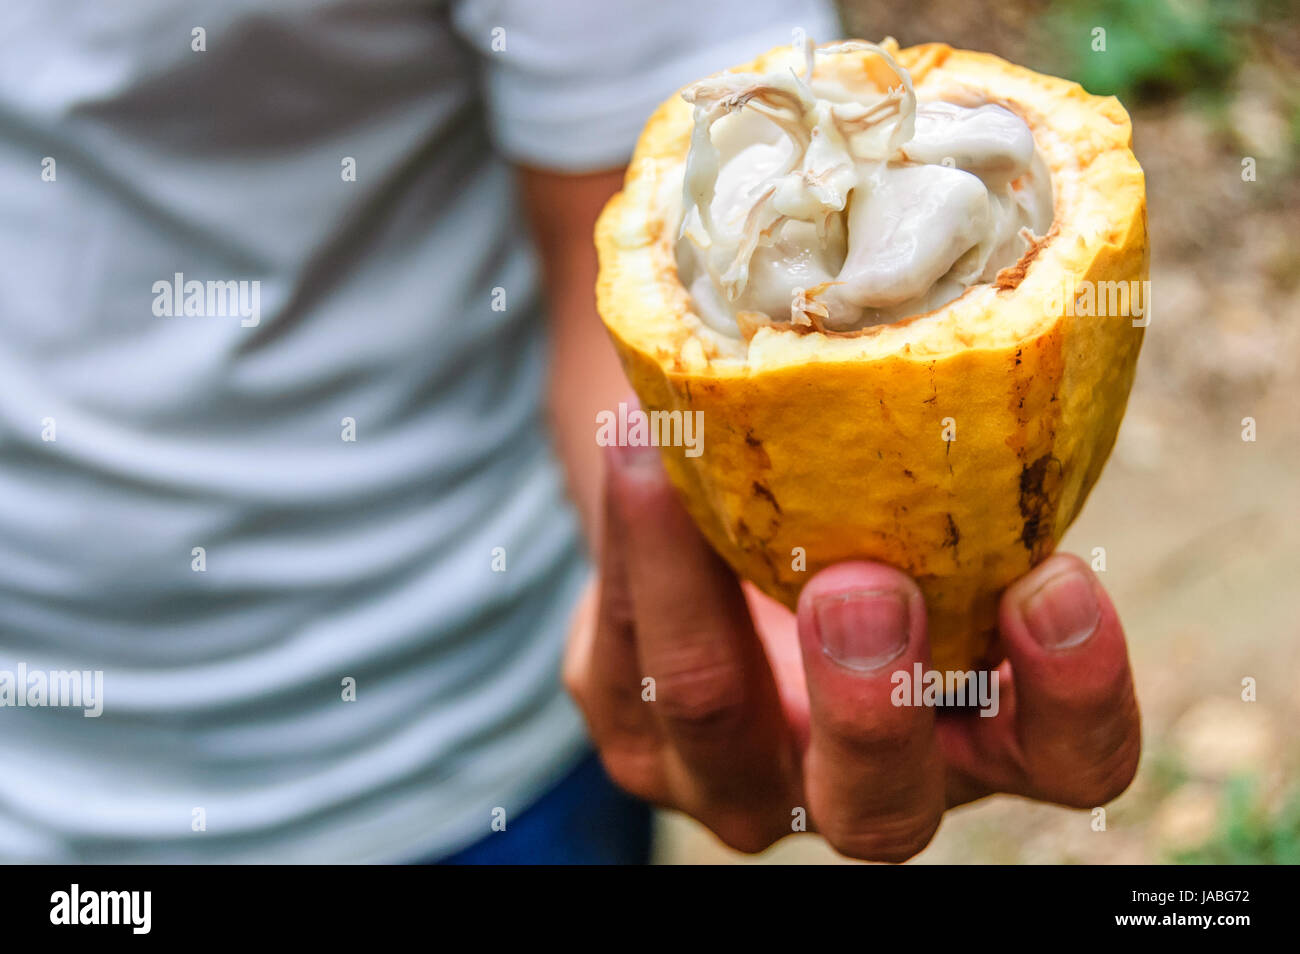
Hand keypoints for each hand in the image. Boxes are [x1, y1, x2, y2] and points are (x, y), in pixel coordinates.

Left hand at [563, 442, 1141, 860]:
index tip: (1058, 577)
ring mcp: (736, 780)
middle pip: (882, 812)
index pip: (1070, 762)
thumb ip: (960, 457)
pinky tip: (632, 445)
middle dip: (870, 703)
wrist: (728, 525)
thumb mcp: (930, 492)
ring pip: (710, 724)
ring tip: (670, 467)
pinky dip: (627, 546)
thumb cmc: (870, 504)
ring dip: (694, 591)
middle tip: (862, 584)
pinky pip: (621, 660)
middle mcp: (863, 785)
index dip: (1077, 695)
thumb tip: (970, 274)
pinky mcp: (639, 738)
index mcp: (978, 736)